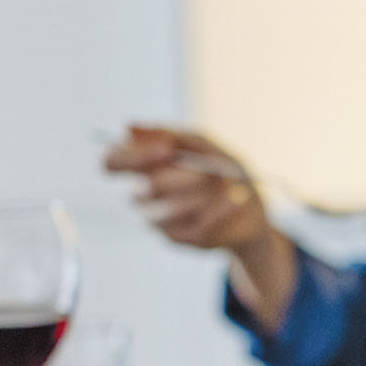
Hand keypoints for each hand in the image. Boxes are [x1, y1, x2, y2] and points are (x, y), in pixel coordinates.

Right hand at [103, 124, 271, 251]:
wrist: (253, 208)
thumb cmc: (224, 171)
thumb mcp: (205, 146)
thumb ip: (172, 135)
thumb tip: (129, 128)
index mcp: (145, 167)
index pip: (113, 163)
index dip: (130, 157)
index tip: (165, 150)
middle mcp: (146, 195)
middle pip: (139, 190)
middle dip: (175, 179)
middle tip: (203, 174)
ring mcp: (160, 219)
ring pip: (165, 211)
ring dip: (198, 196)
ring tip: (223, 183)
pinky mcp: (179, 238)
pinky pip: (193, 226)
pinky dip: (220, 210)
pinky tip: (237, 198)